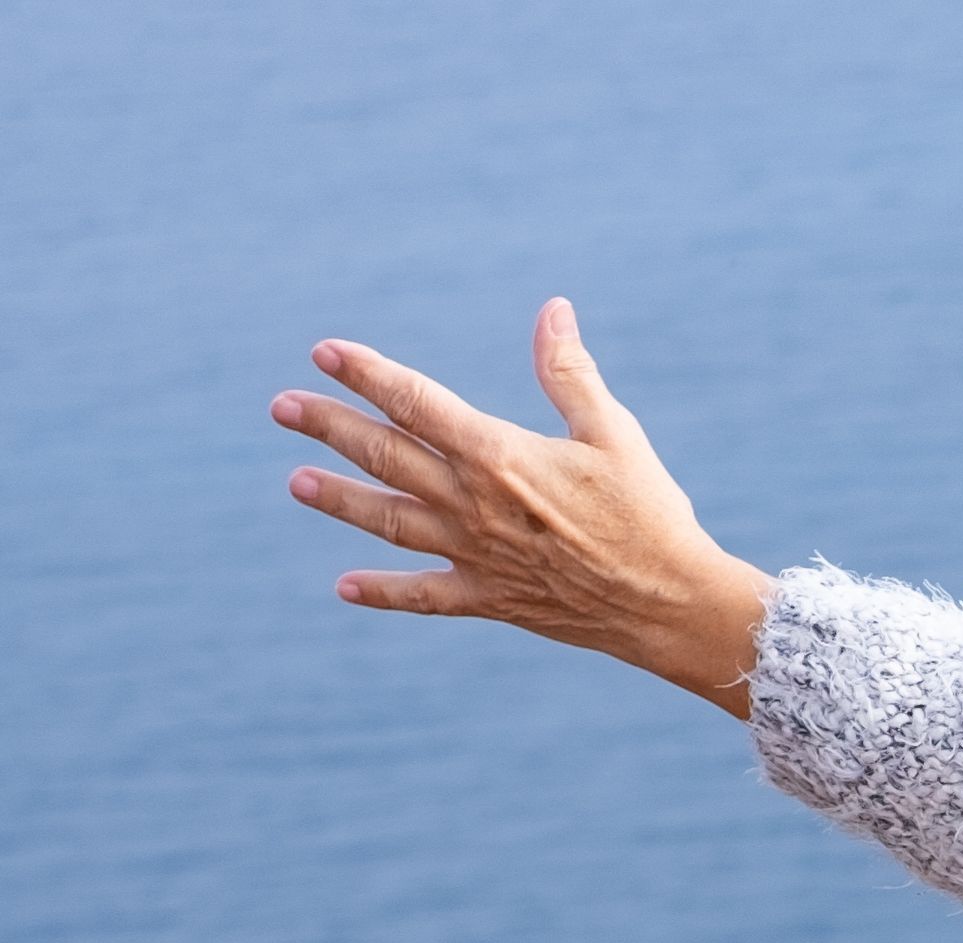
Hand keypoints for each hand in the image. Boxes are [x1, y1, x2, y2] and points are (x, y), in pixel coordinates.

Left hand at [274, 301, 773, 716]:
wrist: (672, 606)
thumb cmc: (651, 516)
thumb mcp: (615, 435)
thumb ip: (570, 374)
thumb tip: (553, 310)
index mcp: (500, 455)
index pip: (416, 403)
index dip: (367, 374)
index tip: (326, 353)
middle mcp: (474, 504)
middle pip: (385, 456)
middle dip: (330, 427)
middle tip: (283, 407)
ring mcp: (477, 555)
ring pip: (390, 521)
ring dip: (340, 500)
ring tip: (297, 482)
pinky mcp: (492, 599)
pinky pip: (426, 595)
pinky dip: (385, 592)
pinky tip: (345, 588)